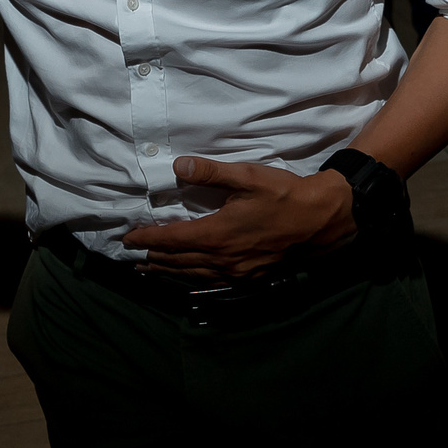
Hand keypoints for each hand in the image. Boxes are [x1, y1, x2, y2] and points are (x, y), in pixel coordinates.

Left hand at [118, 156, 354, 278]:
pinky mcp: (249, 277)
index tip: (128, 239)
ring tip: (151, 270)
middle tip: (132, 257)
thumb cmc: (284, 194)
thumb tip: (177, 166)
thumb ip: (211, 173)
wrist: (320, 219)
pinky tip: (189, 278)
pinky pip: (212, 281)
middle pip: (178, 261)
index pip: (172, 239)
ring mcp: (236, 272)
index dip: (147, 239)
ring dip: (169, 271)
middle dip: (153, 258)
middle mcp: (222, 258)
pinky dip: (193, 279)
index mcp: (217, 234)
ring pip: (193, 275)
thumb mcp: (248, 177)